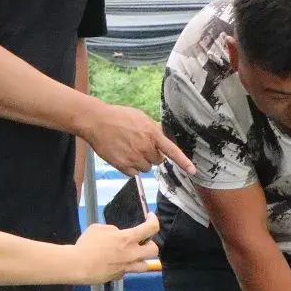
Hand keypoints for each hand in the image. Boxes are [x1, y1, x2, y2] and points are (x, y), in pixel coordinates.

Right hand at [70, 215, 159, 283]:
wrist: (79, 265)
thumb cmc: (87, 244)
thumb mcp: (98, 228)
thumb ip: (112, 230)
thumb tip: (117, 234)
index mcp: (128, 238)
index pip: (151, 228)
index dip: (154, 220)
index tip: (150, 217)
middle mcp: (132, 254)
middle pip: (154, 250)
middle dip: (151, 244)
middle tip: (142, 241)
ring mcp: (127, 267)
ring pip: (145, 266)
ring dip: (141, 259)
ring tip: (133, 256)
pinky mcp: (119, 276)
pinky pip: (127, 272)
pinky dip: (124, 267)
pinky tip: (114, 264)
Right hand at [79, 103, 195, 176]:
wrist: (97, 121)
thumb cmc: (118, 117)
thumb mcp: (140, 117)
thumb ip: (153, 128)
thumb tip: (161, 135)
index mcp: (152, 134)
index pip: (172, 150)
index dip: (183, 162)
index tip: (193, 171)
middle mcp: (145, 147)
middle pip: (157, 161)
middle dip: (152, 156)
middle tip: (140, 146)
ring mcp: (134, 157)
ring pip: (146, 168)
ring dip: (140, 162)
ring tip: (128, 149)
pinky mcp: (123, 165)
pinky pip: (133, 173)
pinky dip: (129, 167)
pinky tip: (122, 155)